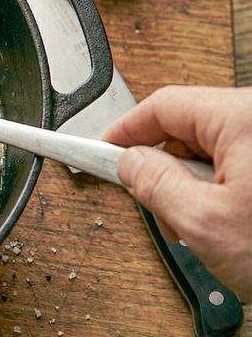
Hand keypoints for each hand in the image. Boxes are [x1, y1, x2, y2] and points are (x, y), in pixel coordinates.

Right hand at [104, 86, 251, 300]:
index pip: (164, 107)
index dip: (125, 130)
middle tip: (160, 208)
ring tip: (207, 229)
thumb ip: (154, 185)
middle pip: (190, 129)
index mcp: (245, 118)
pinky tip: (231, 226)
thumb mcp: (205, 223)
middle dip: (166, 170)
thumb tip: (129, 163)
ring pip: (217, 151)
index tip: (101, 149)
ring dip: (198, 188)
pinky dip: (226, 193)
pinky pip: (242, 165)